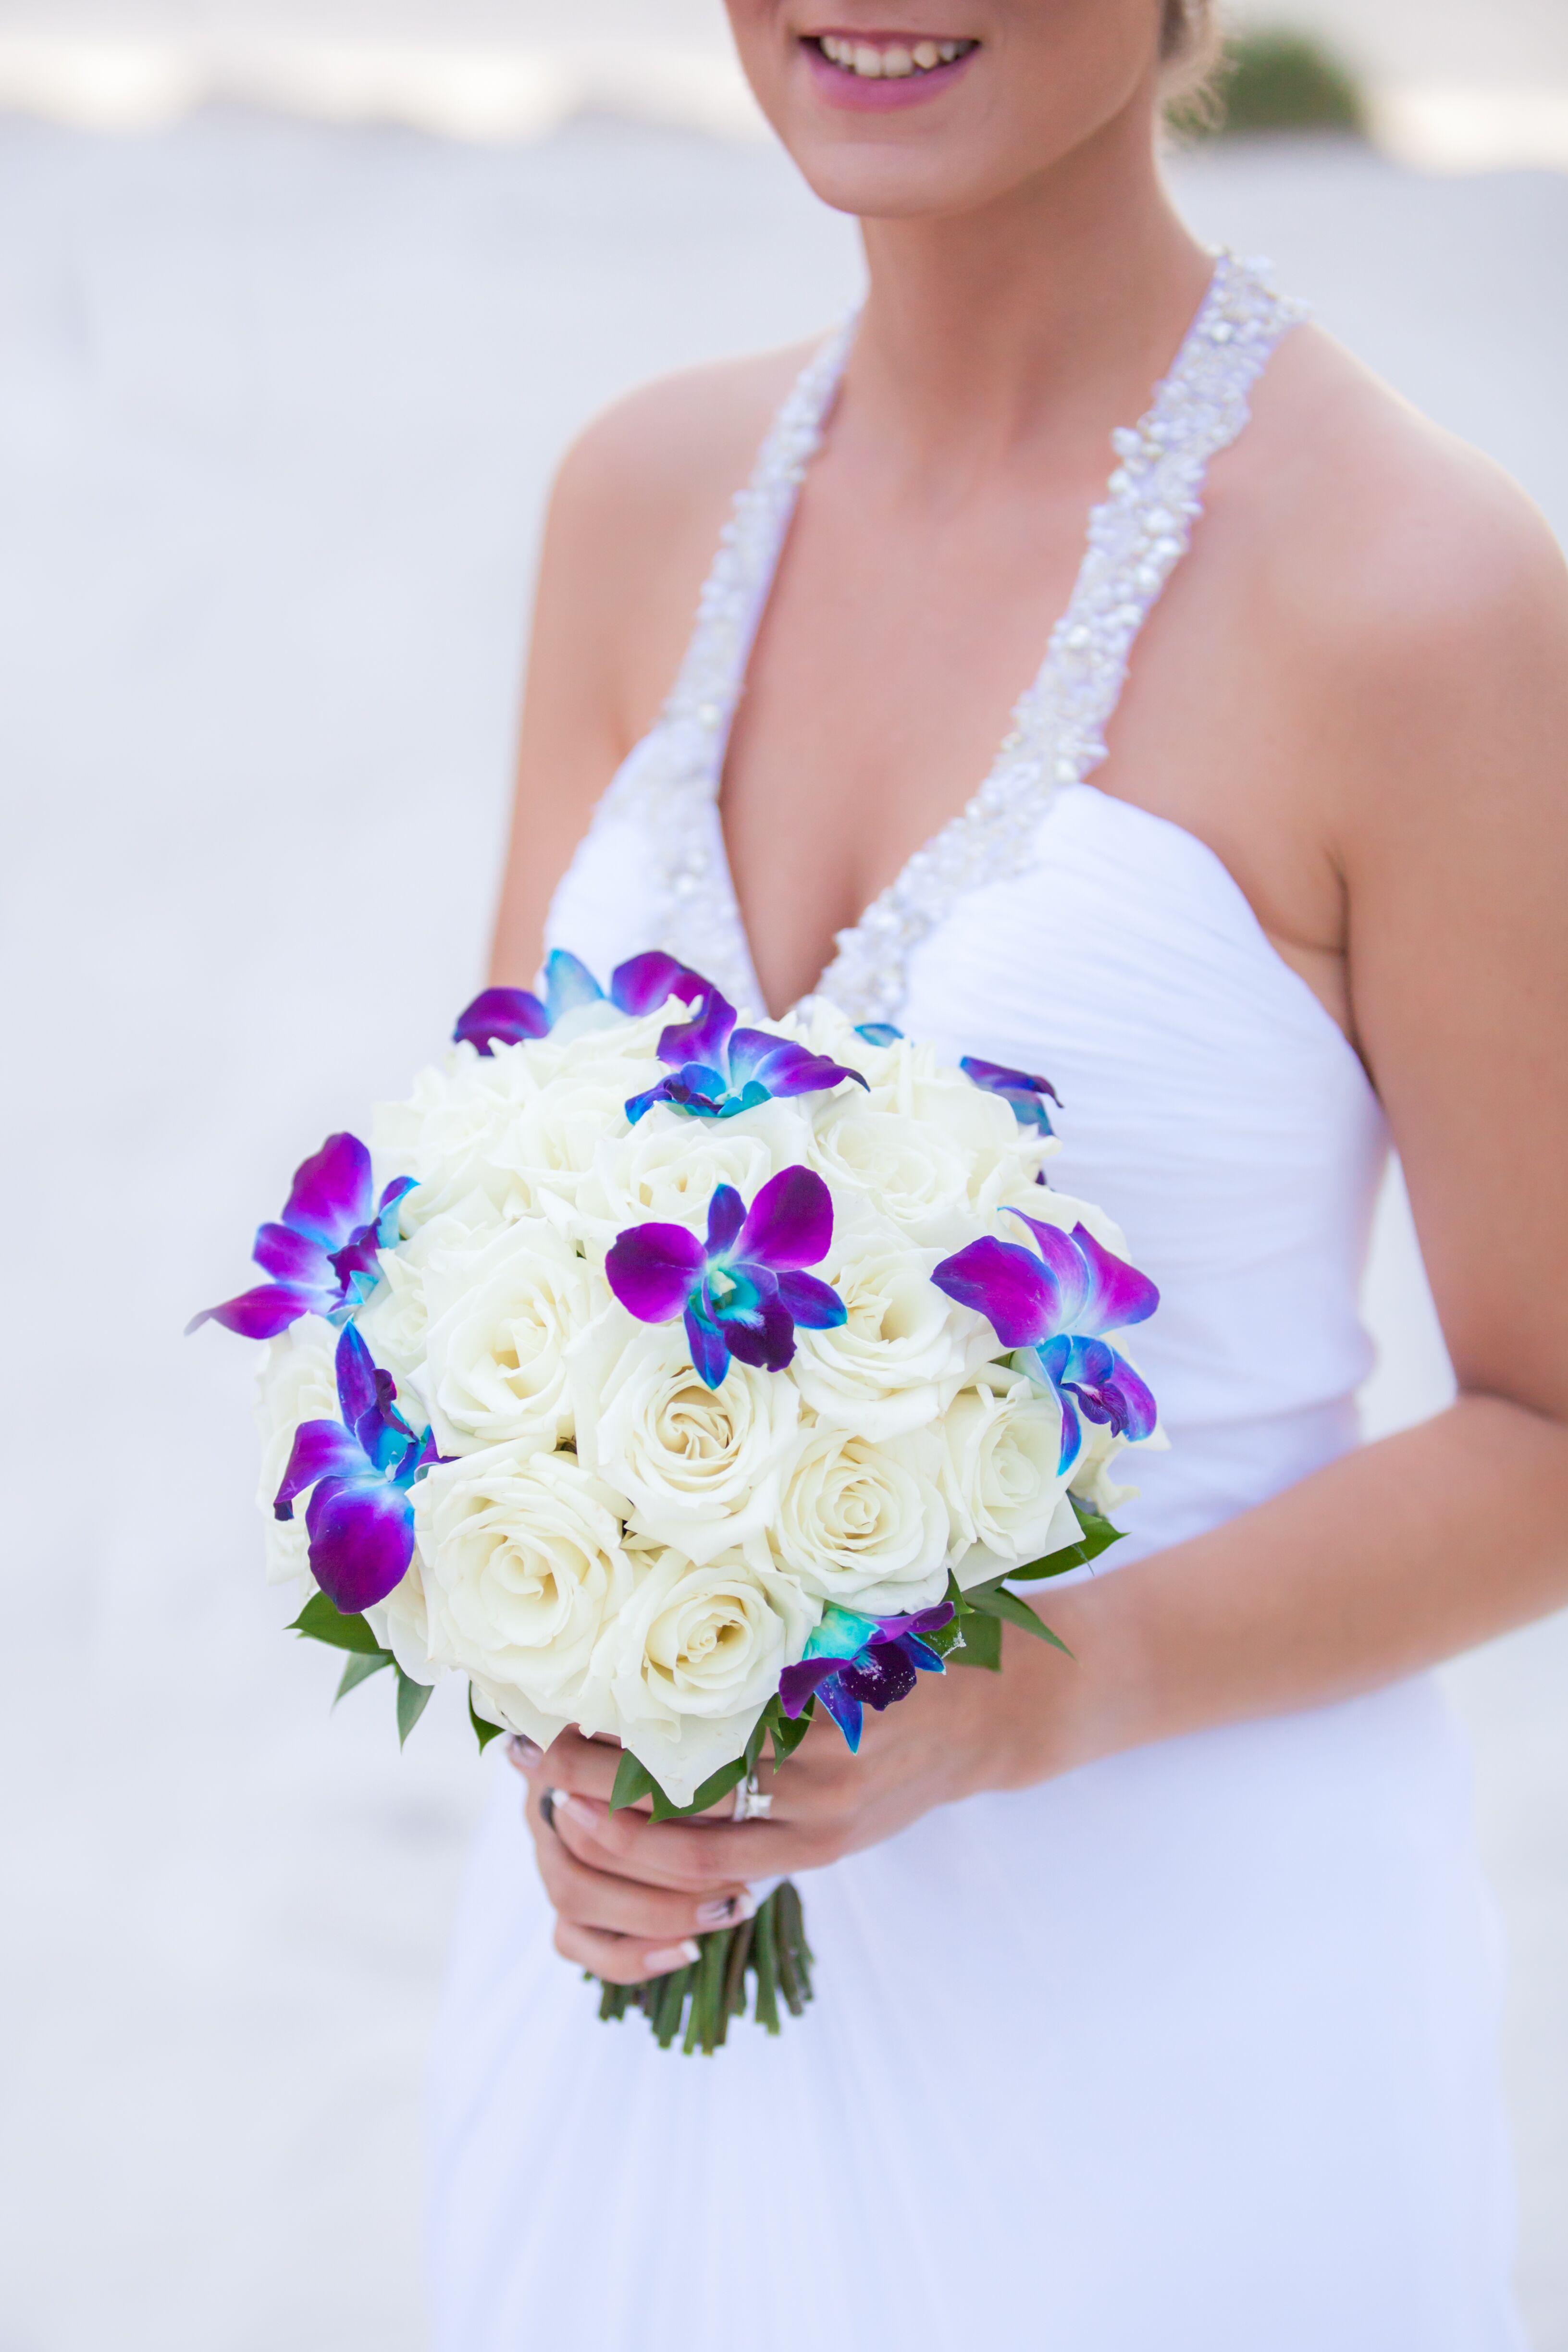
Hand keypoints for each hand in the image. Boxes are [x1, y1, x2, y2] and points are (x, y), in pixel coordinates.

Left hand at [509, 1628, 1065, 1981]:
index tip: (556, 1696)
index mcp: (816, 1704)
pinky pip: (728, 1878)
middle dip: (595, 1782)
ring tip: (551, 1809)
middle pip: (680, 1794)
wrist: (991, 1721)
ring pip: (692, 1852)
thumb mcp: (842, 1625)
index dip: (617, 1720)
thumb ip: (760, 1640)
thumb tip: (644, 1621)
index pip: (694, 1722)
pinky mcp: (820, 1859)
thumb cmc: (907, 1650)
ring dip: (614, 1837)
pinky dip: (668, 1875)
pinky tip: (616, 1853)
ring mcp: (819, 1828)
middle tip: (531, 1754)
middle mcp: (817, 1775)